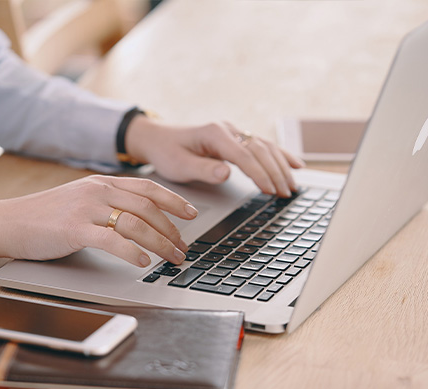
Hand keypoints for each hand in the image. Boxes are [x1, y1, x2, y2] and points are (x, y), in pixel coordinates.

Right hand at [0, 175, 197, 266]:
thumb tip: (137, 221)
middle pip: (148, 207)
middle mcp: (97, 191)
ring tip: (172, 258)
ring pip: (136, 224)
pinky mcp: (74, 230)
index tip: (191, 213)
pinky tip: (144, 262)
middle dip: (172, 229)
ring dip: (160, 243)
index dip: (173, 200)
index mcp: (101, 183)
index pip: (147, 188)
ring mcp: (86, 209)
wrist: (8, 221)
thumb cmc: (43, 216)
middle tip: (184, 247)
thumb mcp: (79, 200)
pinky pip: (112, 240)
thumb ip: (106, 204)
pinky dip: (132, 252)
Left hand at [125, 115, 304, 196]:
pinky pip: (263, 146)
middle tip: (285, 193)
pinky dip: (281, 155)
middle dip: (275, 172)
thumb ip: (203, 170)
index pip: (244, 155)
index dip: (259, 173)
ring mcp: (233, 132)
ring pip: (265, 147)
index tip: (270, 190)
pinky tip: (296, 165)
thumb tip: (226, 173)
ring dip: (281, 166)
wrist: (158, 139)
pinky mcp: (236, 139)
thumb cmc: (167, 152)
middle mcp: (227, 129)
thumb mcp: (179, 166)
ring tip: (292, 187)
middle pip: (260, 150)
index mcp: (214, 133)